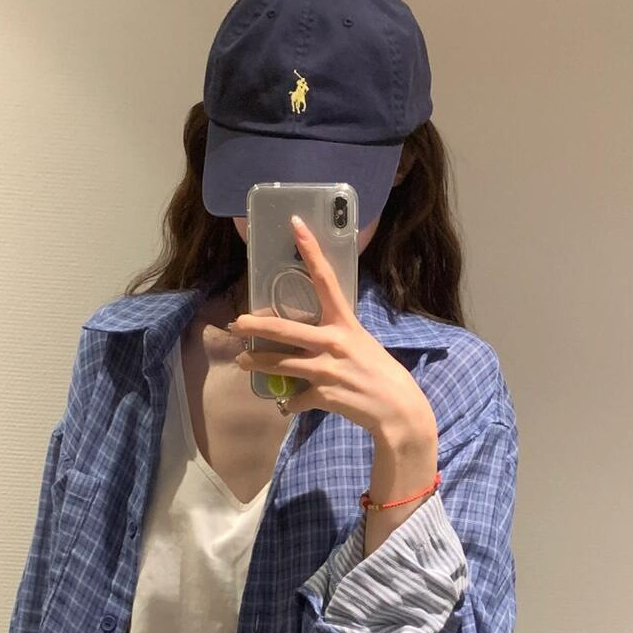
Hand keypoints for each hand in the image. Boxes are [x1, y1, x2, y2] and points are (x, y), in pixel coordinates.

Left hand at [231, 216, 437, 458]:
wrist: (397, 408)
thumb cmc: (379, 371)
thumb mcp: (360, 343)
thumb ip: (334, 336)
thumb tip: (308, 334)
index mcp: (345, 322)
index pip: (325, 279)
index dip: (310, 250)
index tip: (295, 224)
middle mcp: (333, 341)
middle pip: (283, 328)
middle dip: (254, 326)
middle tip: (235, 324)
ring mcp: (327, 369)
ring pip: (279, 364)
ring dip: (257, 363)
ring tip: (243, 361)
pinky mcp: (323, 395)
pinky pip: (295, 399)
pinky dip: (289, 403)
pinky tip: (287, 404)